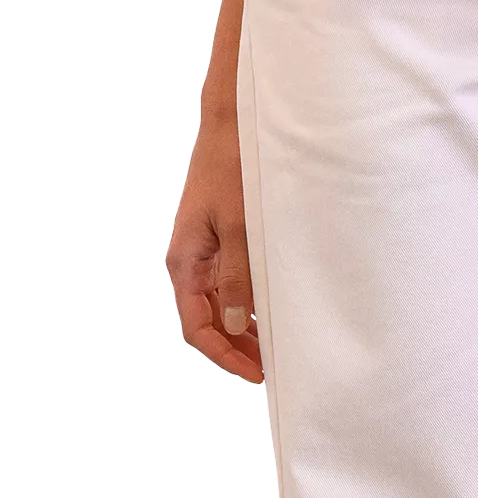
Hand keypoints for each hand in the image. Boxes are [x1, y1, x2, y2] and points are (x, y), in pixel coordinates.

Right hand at [166, 113, 262, 384]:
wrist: (230, 124)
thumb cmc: (233, 168)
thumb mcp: (239, 225)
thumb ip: (238, 275)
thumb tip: (238, 324)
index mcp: (184, 262)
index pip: (196, 327)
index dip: (224, 355)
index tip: (255, 373)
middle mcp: (188, 261)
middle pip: (206, 320)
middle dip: (234, 348)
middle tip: (269, 367)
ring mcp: (202, 250)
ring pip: (217, 303)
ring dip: (240, 327)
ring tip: (273, 346)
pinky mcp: (216, 236)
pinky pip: (226, 281)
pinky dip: (245, 301)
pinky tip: (269, 309)